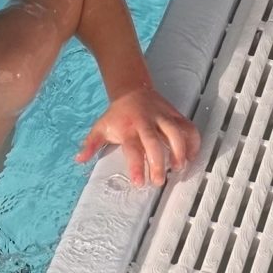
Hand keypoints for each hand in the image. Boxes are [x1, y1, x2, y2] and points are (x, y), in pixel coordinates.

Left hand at [78, 83, 200, 184]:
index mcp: (127, 127)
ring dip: (180, 151)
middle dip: (158, 162)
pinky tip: (192, 156)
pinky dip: (193, 141)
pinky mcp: (175, 114)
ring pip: (175, 132)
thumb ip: (91, 144)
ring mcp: (162, 116)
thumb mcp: (101, 127)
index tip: (139, 183)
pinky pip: (188, 126)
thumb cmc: (117, 114)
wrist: (132, 89)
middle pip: (154, 142)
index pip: (132, 148)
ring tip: (179, 168)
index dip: (136, 166)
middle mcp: (146, 121)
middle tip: (159, 181)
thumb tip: (79, 159)